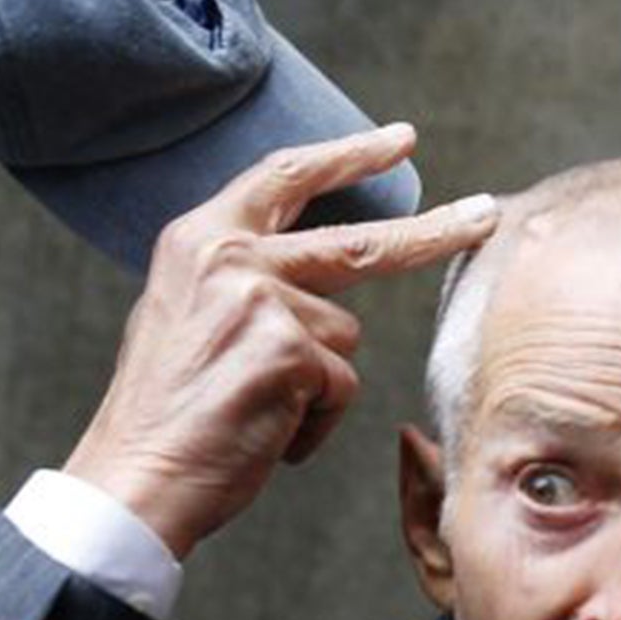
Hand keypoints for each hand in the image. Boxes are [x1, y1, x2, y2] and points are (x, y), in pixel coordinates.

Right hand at [62, 124, 498, 557]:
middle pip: (359, 241)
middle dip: (434, 231)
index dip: (347, 155)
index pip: (285, 176)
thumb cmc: (164, 413)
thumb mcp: (185, 315)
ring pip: (345, 337)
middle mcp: (230, 256)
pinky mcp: (289, 351)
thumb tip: (312, 277)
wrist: (134, 478)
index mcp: (198, 239)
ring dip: (319, 384)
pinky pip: (340, 386)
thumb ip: (242, 279)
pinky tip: (267, 435)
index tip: (399, 141)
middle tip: (486, 215)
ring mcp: (262, 300)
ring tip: (259, 411)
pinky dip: (314, 422)